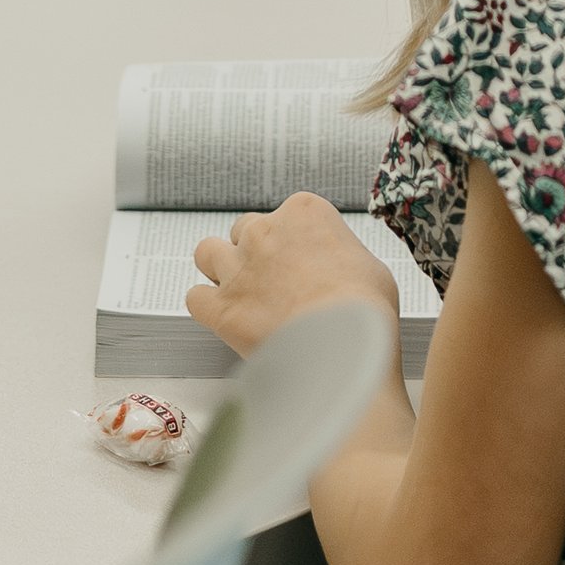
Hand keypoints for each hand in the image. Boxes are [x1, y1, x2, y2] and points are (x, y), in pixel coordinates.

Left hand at [188, 193, 402, 359]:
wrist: (347, 352)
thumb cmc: (366, 311)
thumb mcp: (369, 264)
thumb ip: (340, 254)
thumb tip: (334, 268)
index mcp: (303, 212)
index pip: (283, 215)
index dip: (290, 242)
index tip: (299, 263)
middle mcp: (265, 233)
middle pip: (244, 231)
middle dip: (254, 254)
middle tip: (272, 283)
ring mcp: (239, 269)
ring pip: (207, 253)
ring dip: (219, 270)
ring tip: (239, 293)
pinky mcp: (222, 308)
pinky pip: (195, 297)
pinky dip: (206, 306)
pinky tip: (224, 317)